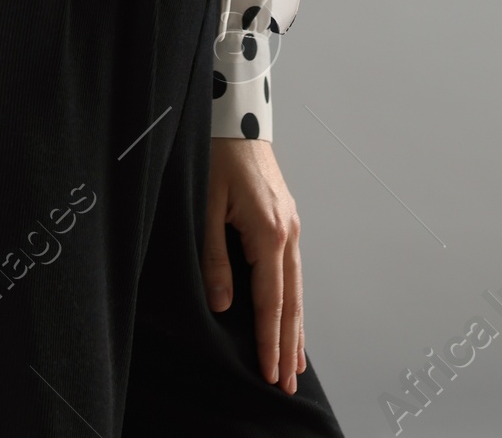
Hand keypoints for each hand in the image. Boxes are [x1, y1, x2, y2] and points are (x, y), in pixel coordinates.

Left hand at [203, 137, 304, 391]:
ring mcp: (290, 226)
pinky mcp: (285, 220)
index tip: (268, 374)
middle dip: (288, 345)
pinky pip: (292, 271)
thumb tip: (223, 304)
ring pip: (296, 288)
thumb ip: (214, 256)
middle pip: (291, 301)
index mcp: (268, 232)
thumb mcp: (206, 206)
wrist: (236, 116)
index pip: (271, 300)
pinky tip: (292, 317)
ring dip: (296, 328)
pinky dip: (293, 301)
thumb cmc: (216, 155)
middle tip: (287, 385)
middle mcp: (287, 232)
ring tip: (295, 364)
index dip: (269, 340)